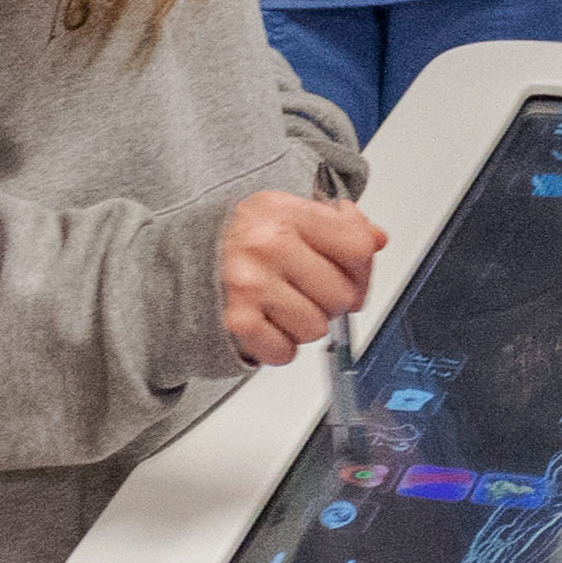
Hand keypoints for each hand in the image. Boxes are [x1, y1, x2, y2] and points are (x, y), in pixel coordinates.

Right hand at [220, 190, 385, 367]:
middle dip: (333, 300)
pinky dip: (280, 346)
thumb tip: (377, 239)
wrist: (183, 259)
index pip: (357, 246)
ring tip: (285, 304)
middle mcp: (267, 244)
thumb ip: (338, 224)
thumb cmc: (244, 239)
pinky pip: (285, 351)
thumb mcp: (288, 213)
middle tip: (310, 291)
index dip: (363, 268)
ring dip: (306, 324)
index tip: (350, 273)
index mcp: (284, 211)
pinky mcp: (237, 320)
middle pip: (343, 295)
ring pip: (317, 328)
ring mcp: (250, 284)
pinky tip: (269, 323)